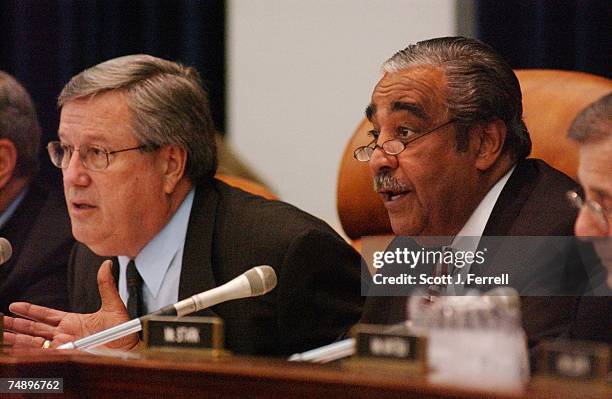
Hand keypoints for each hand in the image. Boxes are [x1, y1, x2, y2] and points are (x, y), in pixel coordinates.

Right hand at [3, 260, 138, 349]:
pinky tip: (19, 346)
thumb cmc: (123, 331)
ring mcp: (65, 346)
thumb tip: (106, 264)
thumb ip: (105, 285)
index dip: (30, 311)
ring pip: (35, 342)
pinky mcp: (68, 357)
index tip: (14, 305)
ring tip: (3, 333)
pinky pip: (45, 354)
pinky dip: (30, 351)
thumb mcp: (113, 305)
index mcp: (73, 321)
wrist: (130, 349)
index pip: (46, 315)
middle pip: (35, 329)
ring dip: (18, 338)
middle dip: (17, 324)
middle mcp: (66, 334)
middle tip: (2, 320)